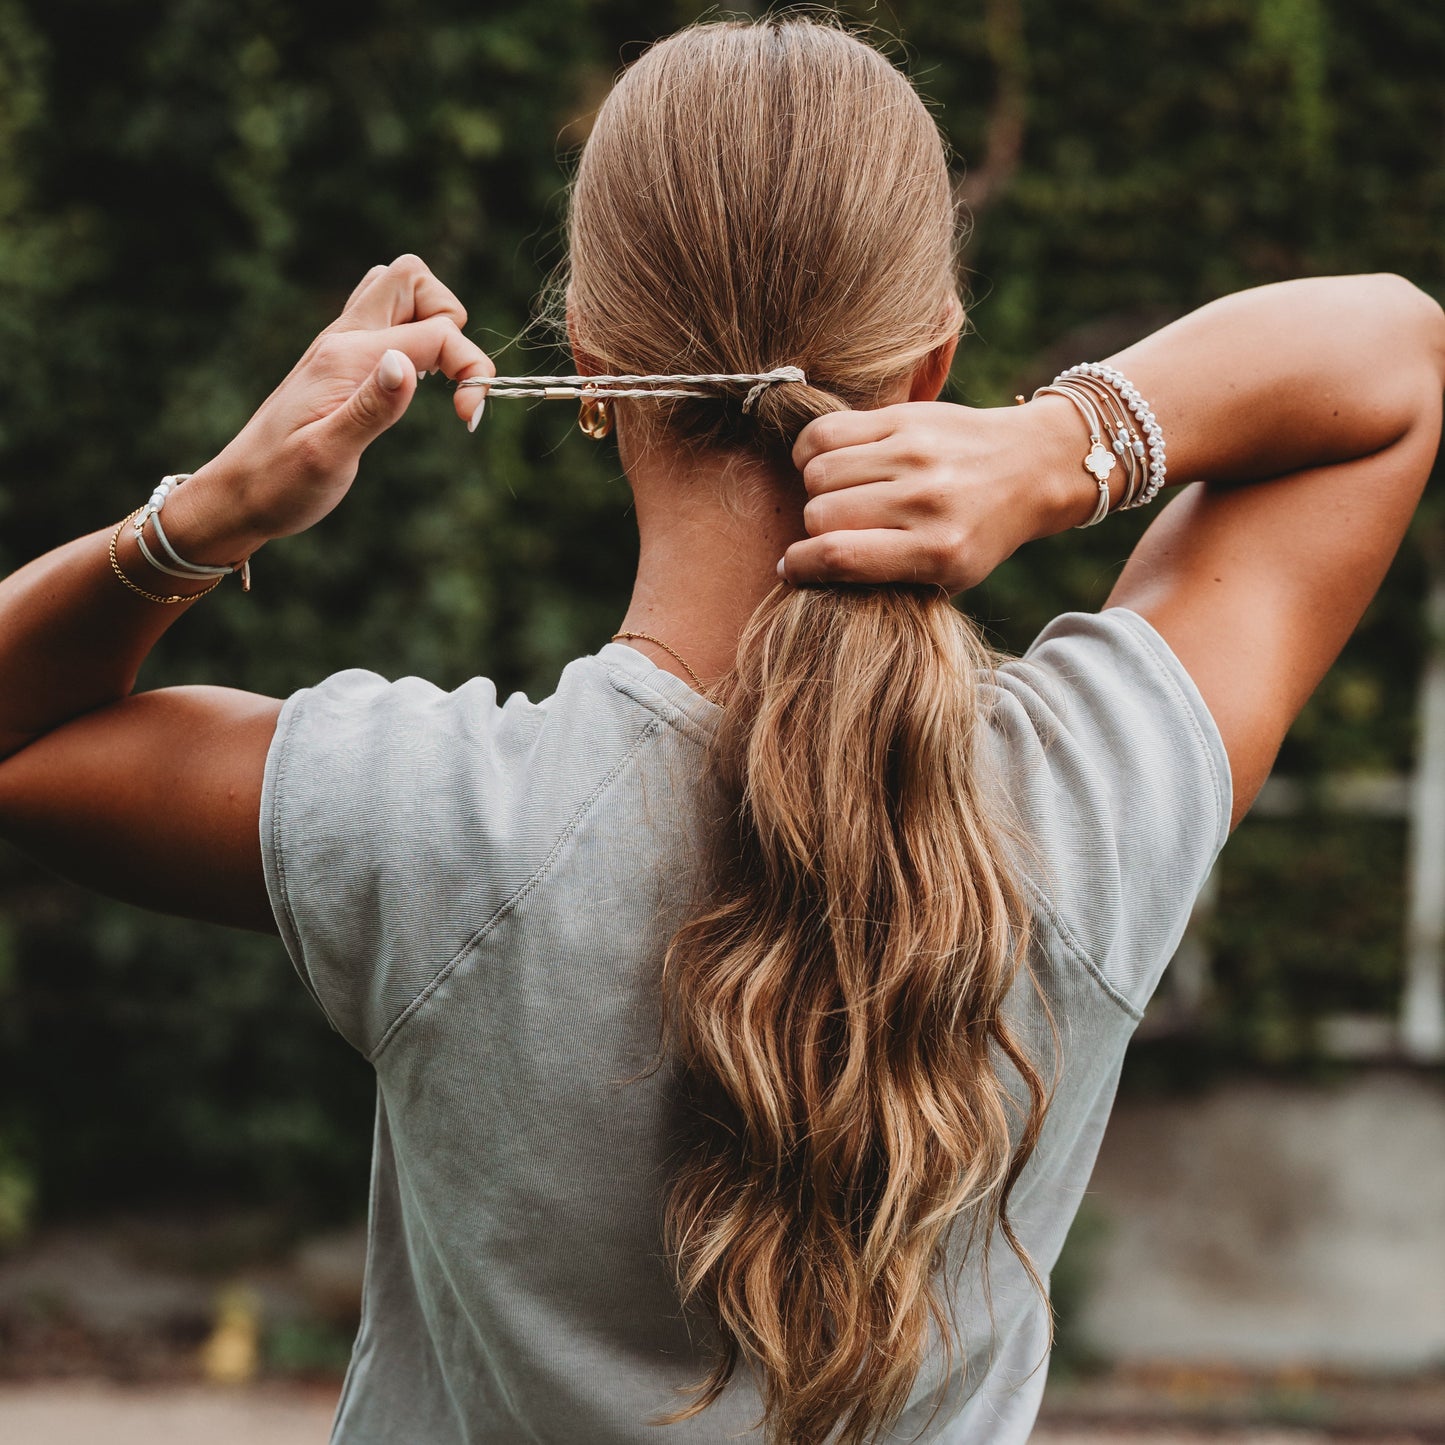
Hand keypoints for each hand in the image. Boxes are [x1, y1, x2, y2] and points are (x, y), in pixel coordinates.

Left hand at [170, 255, 493, 558]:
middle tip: (453, 382)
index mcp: (346, 358)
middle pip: (413, 278)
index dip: (470, 369)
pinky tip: (412, 383)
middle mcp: (343, 339)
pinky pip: (385, 320)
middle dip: (451, 321)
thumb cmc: (279, 484)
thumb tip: (405, 362)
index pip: (436, 332)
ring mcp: (340, 346)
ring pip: (398, 291)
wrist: (236, 495)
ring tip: (439, 379)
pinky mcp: (340, 362)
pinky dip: (414, 337)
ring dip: (432, 323)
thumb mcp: (327, 456)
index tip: (467, 419)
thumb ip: (370, 409)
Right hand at [780, 396, 1091, 592]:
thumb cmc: (980, 533)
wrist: (1032, 466)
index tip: (791, 566)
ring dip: (816, 490)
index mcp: (937, 551)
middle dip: (815, 528)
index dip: (799, 565)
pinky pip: (827, 432)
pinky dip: (811, 451)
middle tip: (834, 530)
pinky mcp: (906, 417)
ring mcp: (915, 453)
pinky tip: (826, 462)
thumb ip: (883, 577)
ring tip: (836, 496)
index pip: (838, 556)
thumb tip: (803, 569)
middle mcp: (926, 500)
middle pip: (821, 513)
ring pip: (819, 472)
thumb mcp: (948, 576)